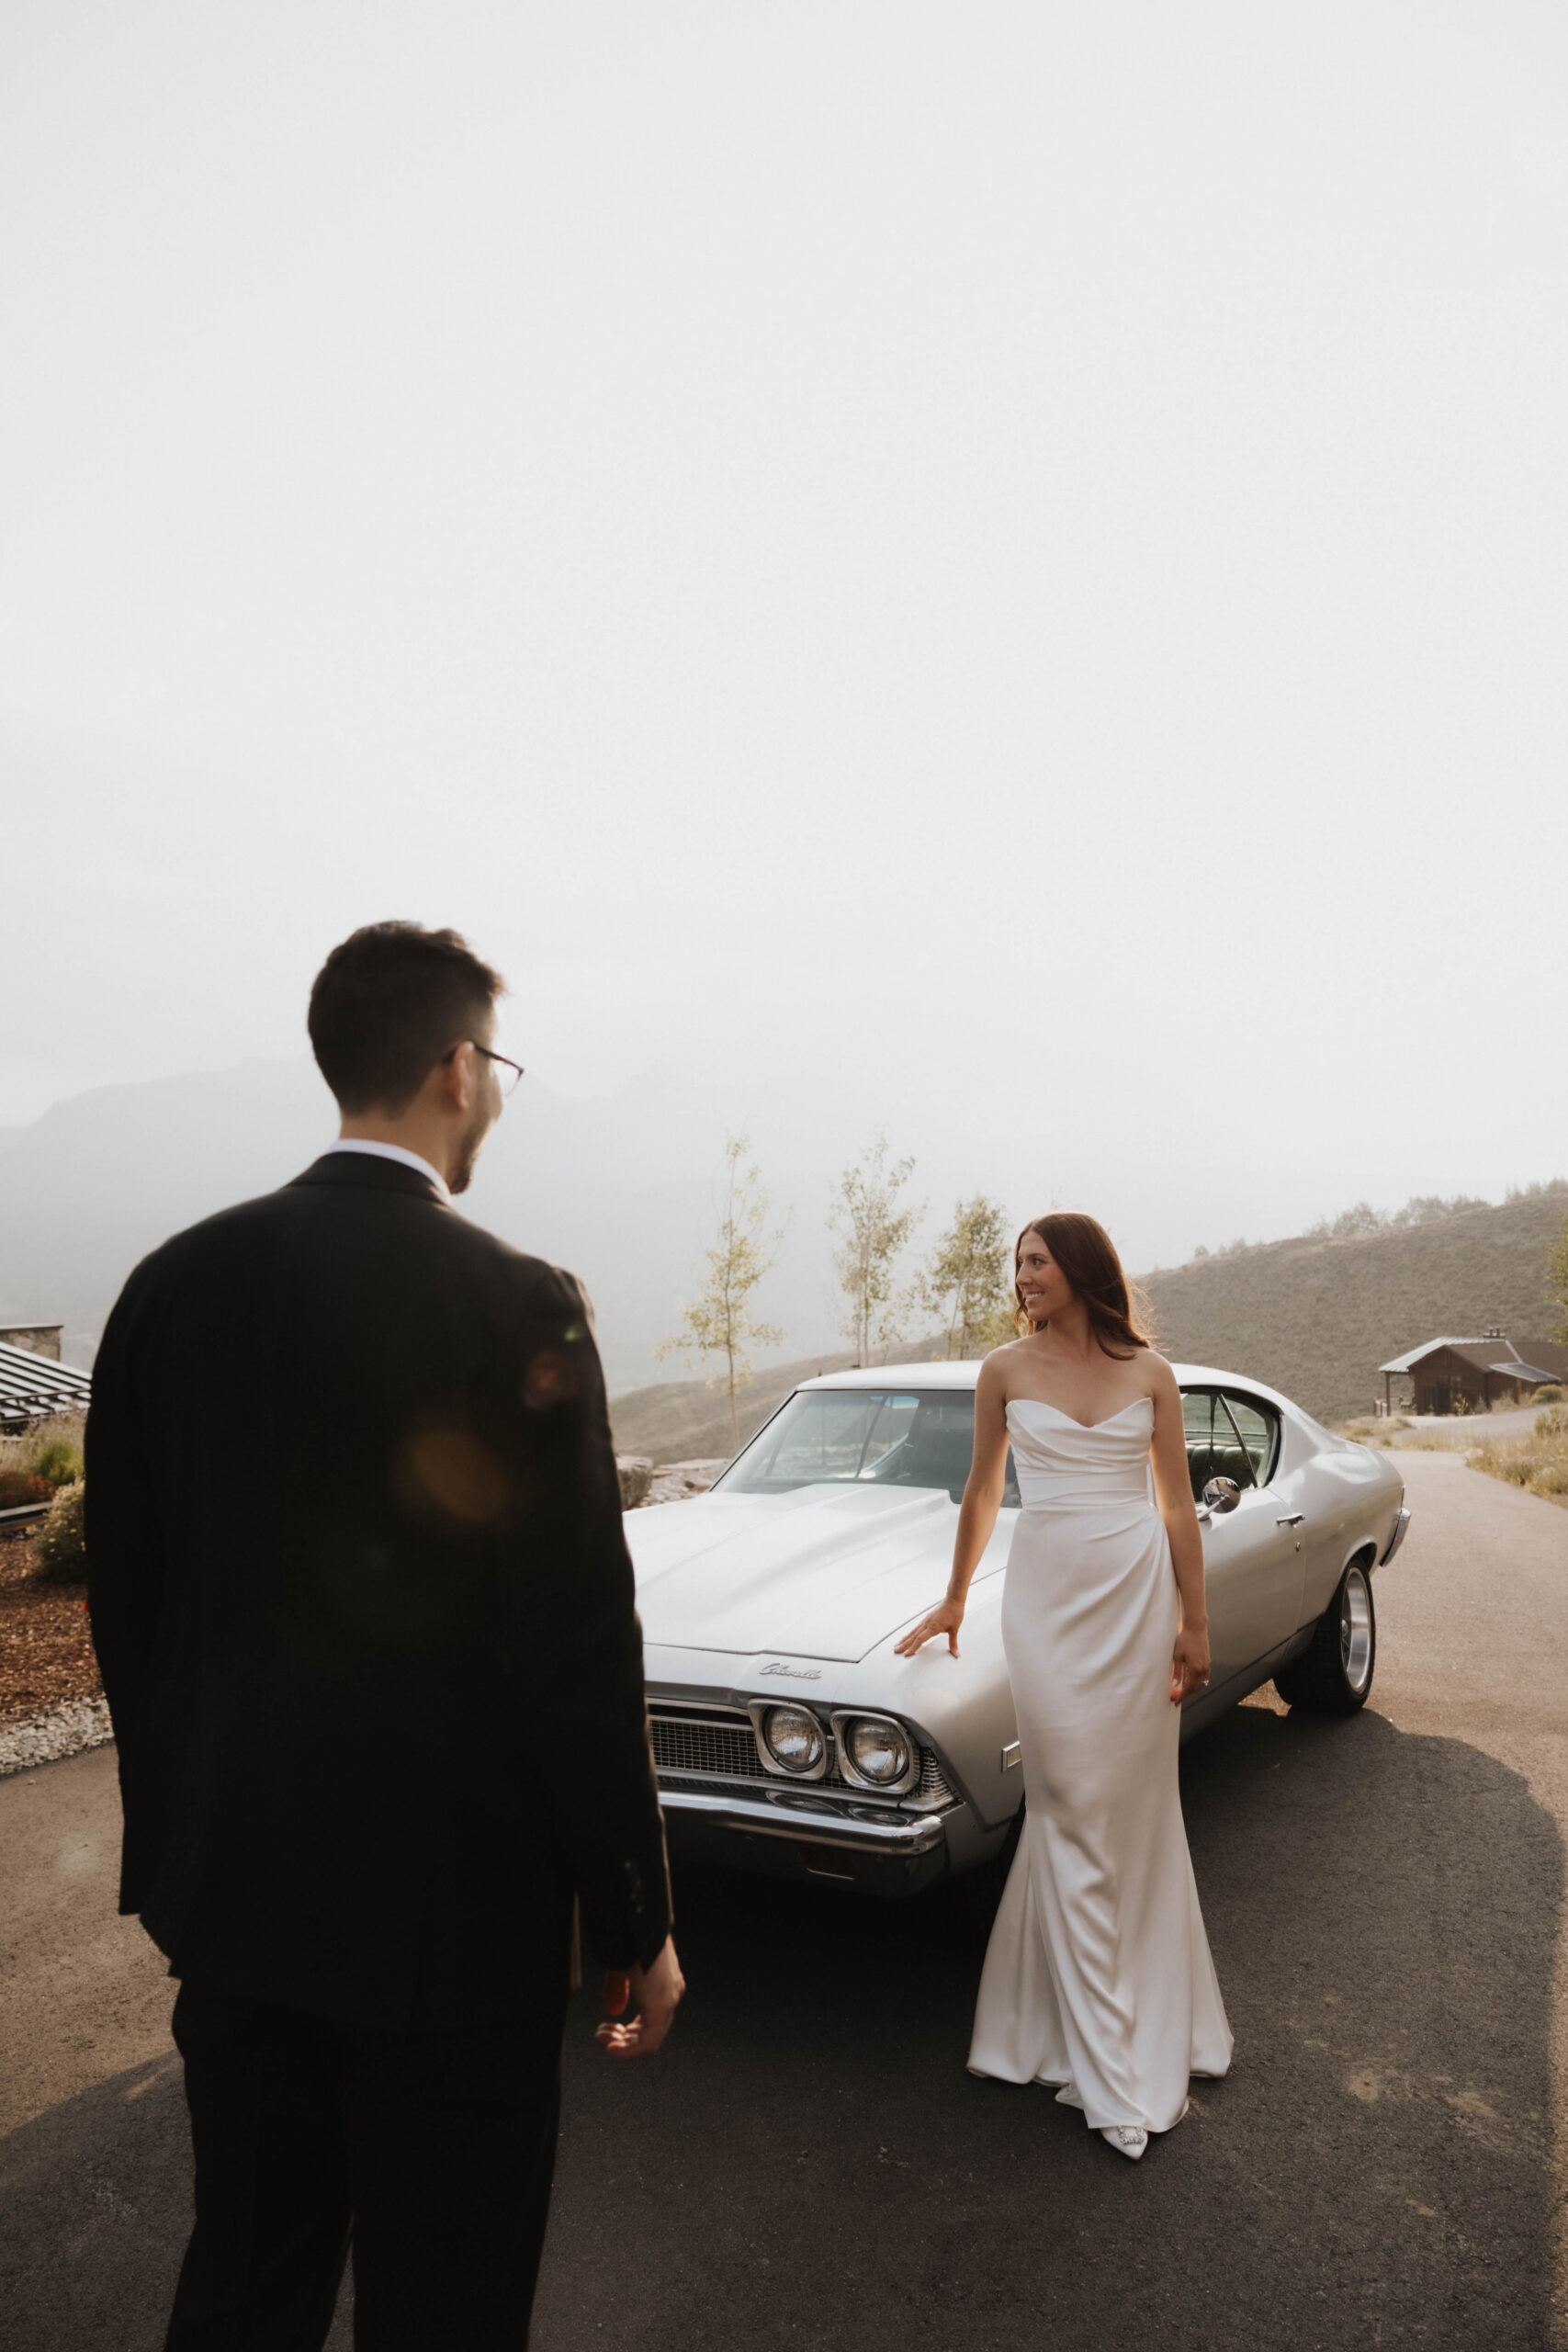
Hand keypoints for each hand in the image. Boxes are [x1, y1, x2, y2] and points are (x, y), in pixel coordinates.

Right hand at [595, 1935, 684, 2059]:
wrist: (635, 1920)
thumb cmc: (627, 1936)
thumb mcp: (620, 1967)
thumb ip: (618, 1990)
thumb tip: (613, 2011)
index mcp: (662, 1984)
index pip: (650, 2022)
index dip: (627, 2034)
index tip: (606, 2031)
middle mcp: (669, 1992)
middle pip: (650, 2034)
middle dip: (622, 2041)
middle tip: (602, 2036)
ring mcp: (668, 1998)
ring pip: (650, 2040)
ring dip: (623, 2046)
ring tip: (604, 2040)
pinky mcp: (662, 2002)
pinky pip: (650, 2040)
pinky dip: (629, 2049)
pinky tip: (612, 2048)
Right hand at [894, 1598, 964, 1658]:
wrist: (953, 1599)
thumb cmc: (954, 1612)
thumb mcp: (955, 1629)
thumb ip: (953, 1643)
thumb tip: (956, 1654)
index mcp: (933, 1627)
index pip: (920, 1639)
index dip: (913, 1647)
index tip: (906, 1654)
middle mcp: (927, 1623)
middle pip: (913, 1636)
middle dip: (904, 1644)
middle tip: (895, 1650)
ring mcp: (926, 1620)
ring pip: (913, 1631)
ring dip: (904, 1639)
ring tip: (897, 1644)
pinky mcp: (927, 1618)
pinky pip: (916, 1627)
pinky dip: (910, 1632)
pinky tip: (907, 1635)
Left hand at [1170, 1623, 1210, 1704]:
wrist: (1195, 1629)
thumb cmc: (1184, 1640)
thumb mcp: (1177, 1656)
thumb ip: (1176, 1672)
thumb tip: (1174, 1685)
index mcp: (1196, 1668)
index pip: (1189, 1687)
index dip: (1182, 1696)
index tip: (1175, 1701)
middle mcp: (1204, 1669)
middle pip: (1196, 1688)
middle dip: (1186, 1695)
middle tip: (1177, 1698)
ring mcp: (1207, 1666)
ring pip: (1201, 1684)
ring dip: (1193, 1690)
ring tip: (1182, 1692)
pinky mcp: (1208, 1662)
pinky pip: (1204, 1678)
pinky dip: (1198, 1683)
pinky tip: (1191, 1683)